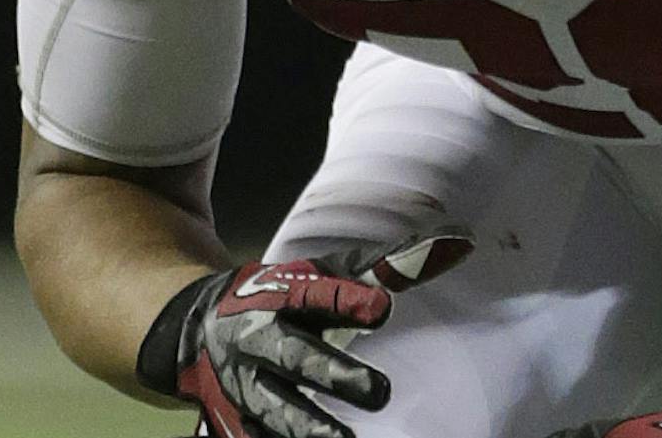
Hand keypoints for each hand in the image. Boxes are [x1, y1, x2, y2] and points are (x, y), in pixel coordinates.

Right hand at [135, 232, 472, 437]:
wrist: (198, 327)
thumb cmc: (283, 299)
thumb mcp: (325, 277)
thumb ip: (390, 267)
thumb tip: (463, 242)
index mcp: (281, 296)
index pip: (315, 294)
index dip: (346, 298)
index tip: (383, 307)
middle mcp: (259, 340)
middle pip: (297, 357)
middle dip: (334, 374)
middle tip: (380, 392)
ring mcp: (244, 385)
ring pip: (275, 409)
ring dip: (307, 428)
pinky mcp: (236, 422)